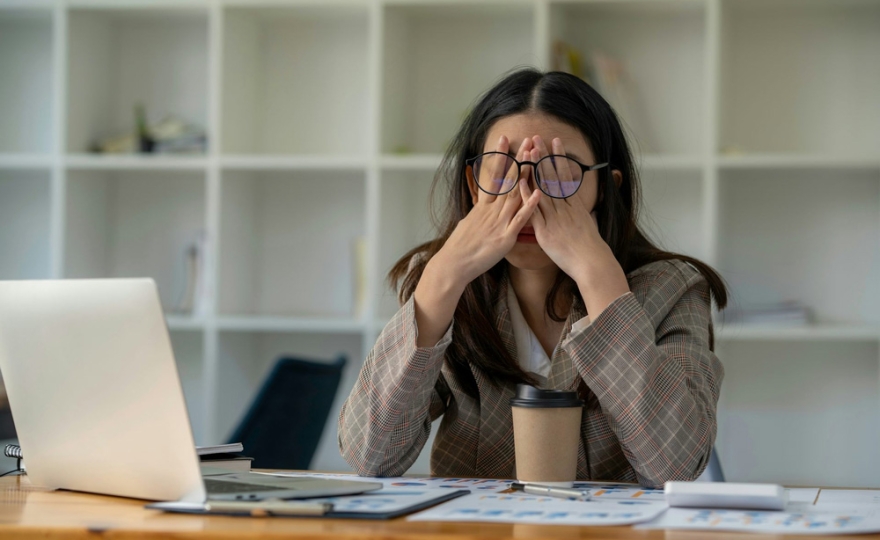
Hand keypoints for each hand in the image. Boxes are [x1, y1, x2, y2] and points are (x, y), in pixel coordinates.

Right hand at [433, 135, 539, 286]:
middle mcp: (491, 210)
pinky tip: (538, 193)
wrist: (454, 264)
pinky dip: (529, 206)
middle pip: (508, 180)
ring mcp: (499, 222)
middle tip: (527, 140)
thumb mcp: (468, 223)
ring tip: (536, 157)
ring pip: (515, 194)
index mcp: (483, 206)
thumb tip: (481, 206)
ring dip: (527, 175)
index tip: (504, 139)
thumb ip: (479, 213)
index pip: (493, 175)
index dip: (499, 156)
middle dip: (518, 159)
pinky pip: (520, 219)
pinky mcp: (505, 237)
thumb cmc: (460, 247)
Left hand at [524, 135, 628, 316]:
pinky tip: (520, 182)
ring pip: (543, 189)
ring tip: (528, 151)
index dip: (559, 158)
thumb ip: (582, 214)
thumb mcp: (589, 225)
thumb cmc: (591, 248)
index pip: (565, 176)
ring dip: (535, 169)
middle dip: (544, 157)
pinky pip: (534, 210)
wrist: (591, 263)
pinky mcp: (545, 231)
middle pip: (553, 177)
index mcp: (575, 205)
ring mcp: (555, 218)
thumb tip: (582, 207)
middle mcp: (565, 208)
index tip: (554, 143)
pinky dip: (527, 196)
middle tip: (537, 138)